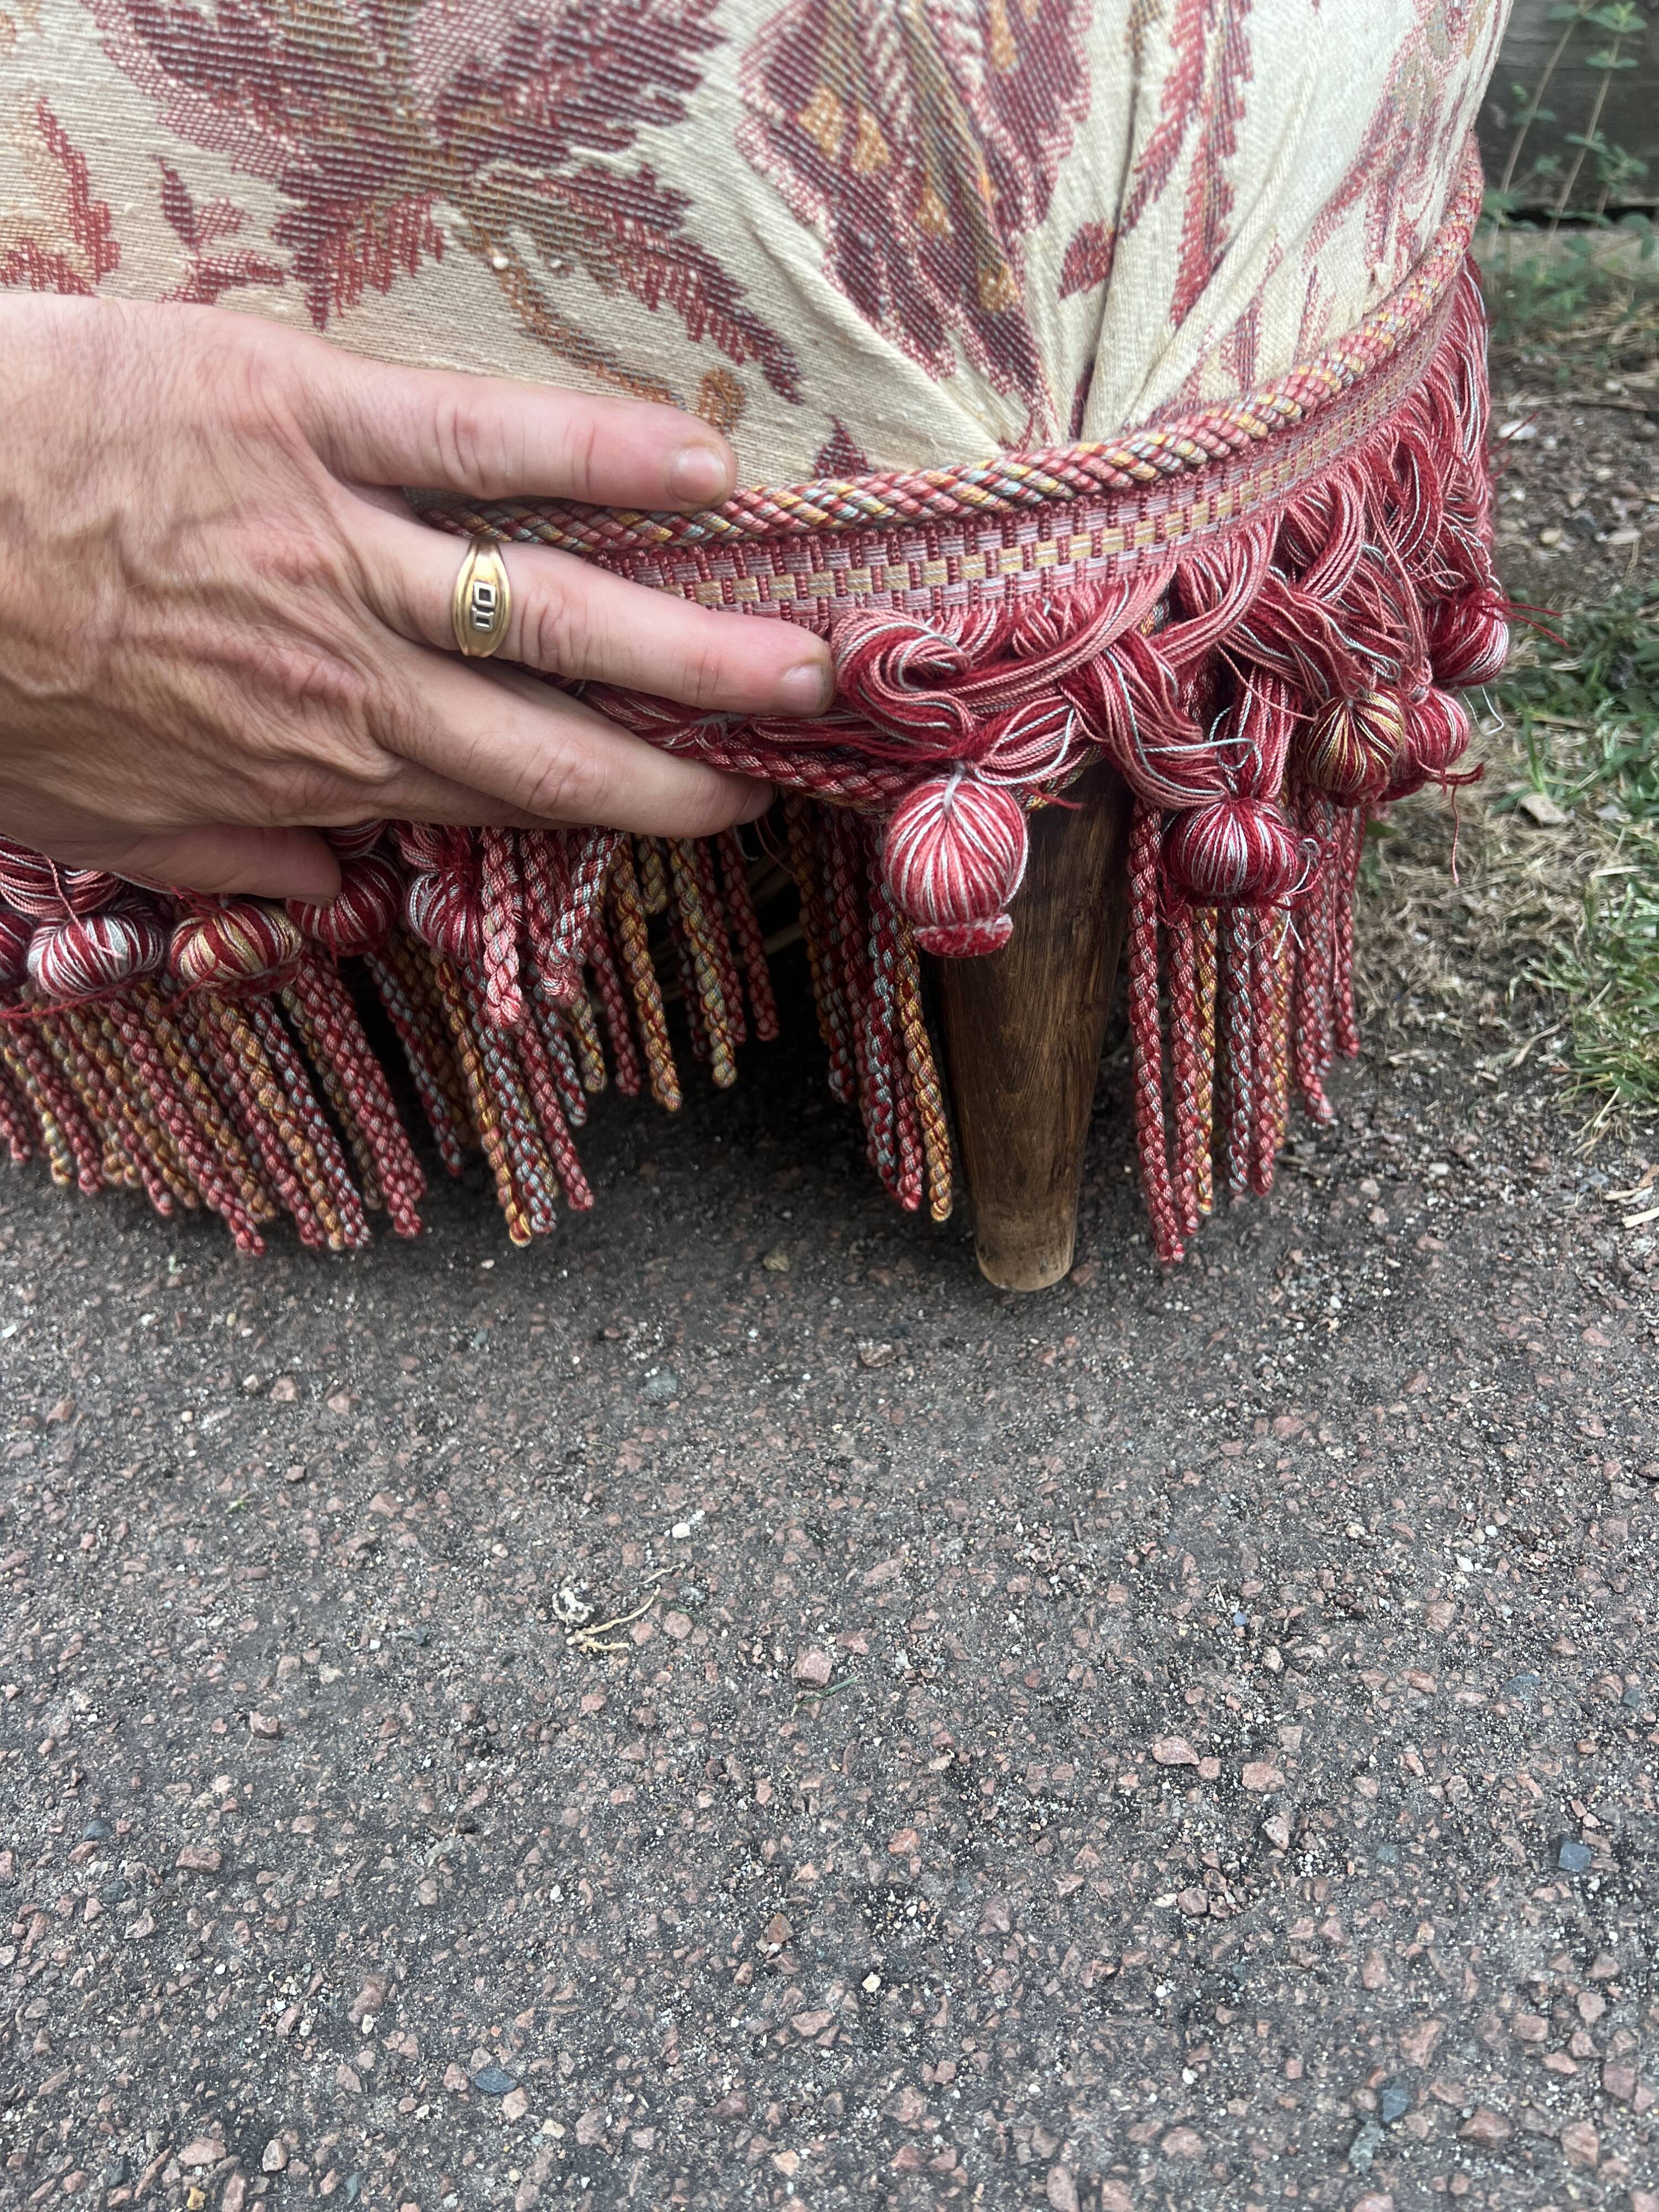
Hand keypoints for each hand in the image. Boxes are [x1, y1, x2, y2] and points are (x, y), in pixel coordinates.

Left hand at [0, 296, 830, 899]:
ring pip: (555, 607)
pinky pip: (477, 443)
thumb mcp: (97, 819)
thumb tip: (319, 885)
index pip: (510, 799)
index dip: (629, 811)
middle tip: (804, 737)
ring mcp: (343, 552)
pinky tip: (701, 467)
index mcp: (317, 770)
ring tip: (804, 648)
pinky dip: (597, 457)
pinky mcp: (305, 419)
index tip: (712, 809)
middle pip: (568, 729)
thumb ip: (225, 857)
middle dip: (701, 742)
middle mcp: (361, 683)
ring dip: (695, 636)